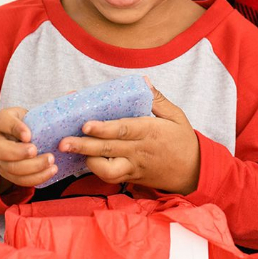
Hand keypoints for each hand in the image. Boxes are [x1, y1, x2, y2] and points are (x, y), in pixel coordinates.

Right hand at [0, 107, 56, 192]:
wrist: (23, 141)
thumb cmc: (31, 124)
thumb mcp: (35, 113)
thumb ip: (52, 106)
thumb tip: (73, 93)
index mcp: (2, 121)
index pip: (2, 121)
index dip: (14, 128)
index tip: (29, 134)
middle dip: (17, 153)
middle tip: (36, 151)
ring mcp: (0, 159)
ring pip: (10, 168)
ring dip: (31, 168)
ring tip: (51, 162)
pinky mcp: (8, 173)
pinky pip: (19, 180)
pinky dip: (35, 178)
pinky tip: (51, 171)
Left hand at [58, 77, 199, 194]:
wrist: (195, 172)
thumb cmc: (183, 141)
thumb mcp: (176, 116)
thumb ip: (157, 99)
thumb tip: (142, 81)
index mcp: (150, 132)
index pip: (123, 130)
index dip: (103, 128)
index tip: (86, 124)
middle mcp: (139, 151)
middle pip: (108, 149)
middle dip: (83, 146)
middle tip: (62, 142)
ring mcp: (134, 166)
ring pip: (107, 169)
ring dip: (87, 161)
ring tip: (70, 152)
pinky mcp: (131, 177)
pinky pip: (111, 177)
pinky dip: (95, 169)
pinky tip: (83, 159)